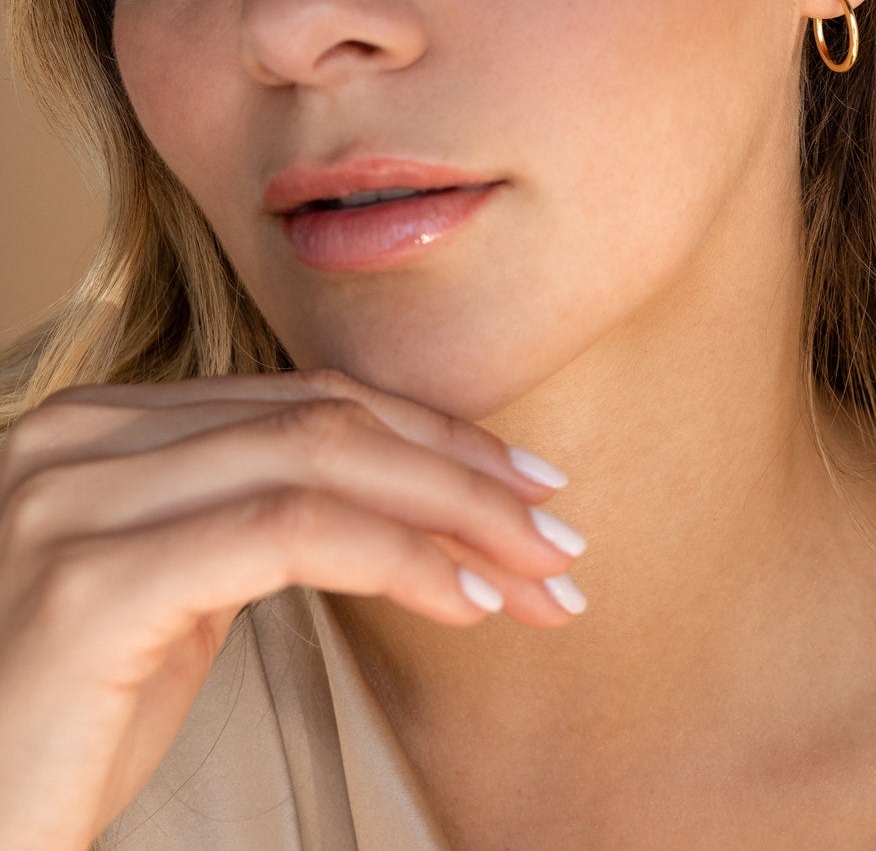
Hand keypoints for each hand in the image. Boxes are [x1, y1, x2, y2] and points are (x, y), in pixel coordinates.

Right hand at [0, 367, 583, 850]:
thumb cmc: (59, 731)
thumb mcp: (173, 595)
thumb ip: (253, 519)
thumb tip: (403, 502)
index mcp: (104, 427)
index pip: (310, 402)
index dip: (435, 437)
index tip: (530, 486)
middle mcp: (81, 437)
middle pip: (328, 420)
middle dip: (465, 473)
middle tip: (560, 535)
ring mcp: (75, 500)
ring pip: (323, 460)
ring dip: (458, 513)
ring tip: (539, 571)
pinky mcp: (88, 584)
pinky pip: (291, 533)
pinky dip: (401, 558)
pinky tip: (466, 600)